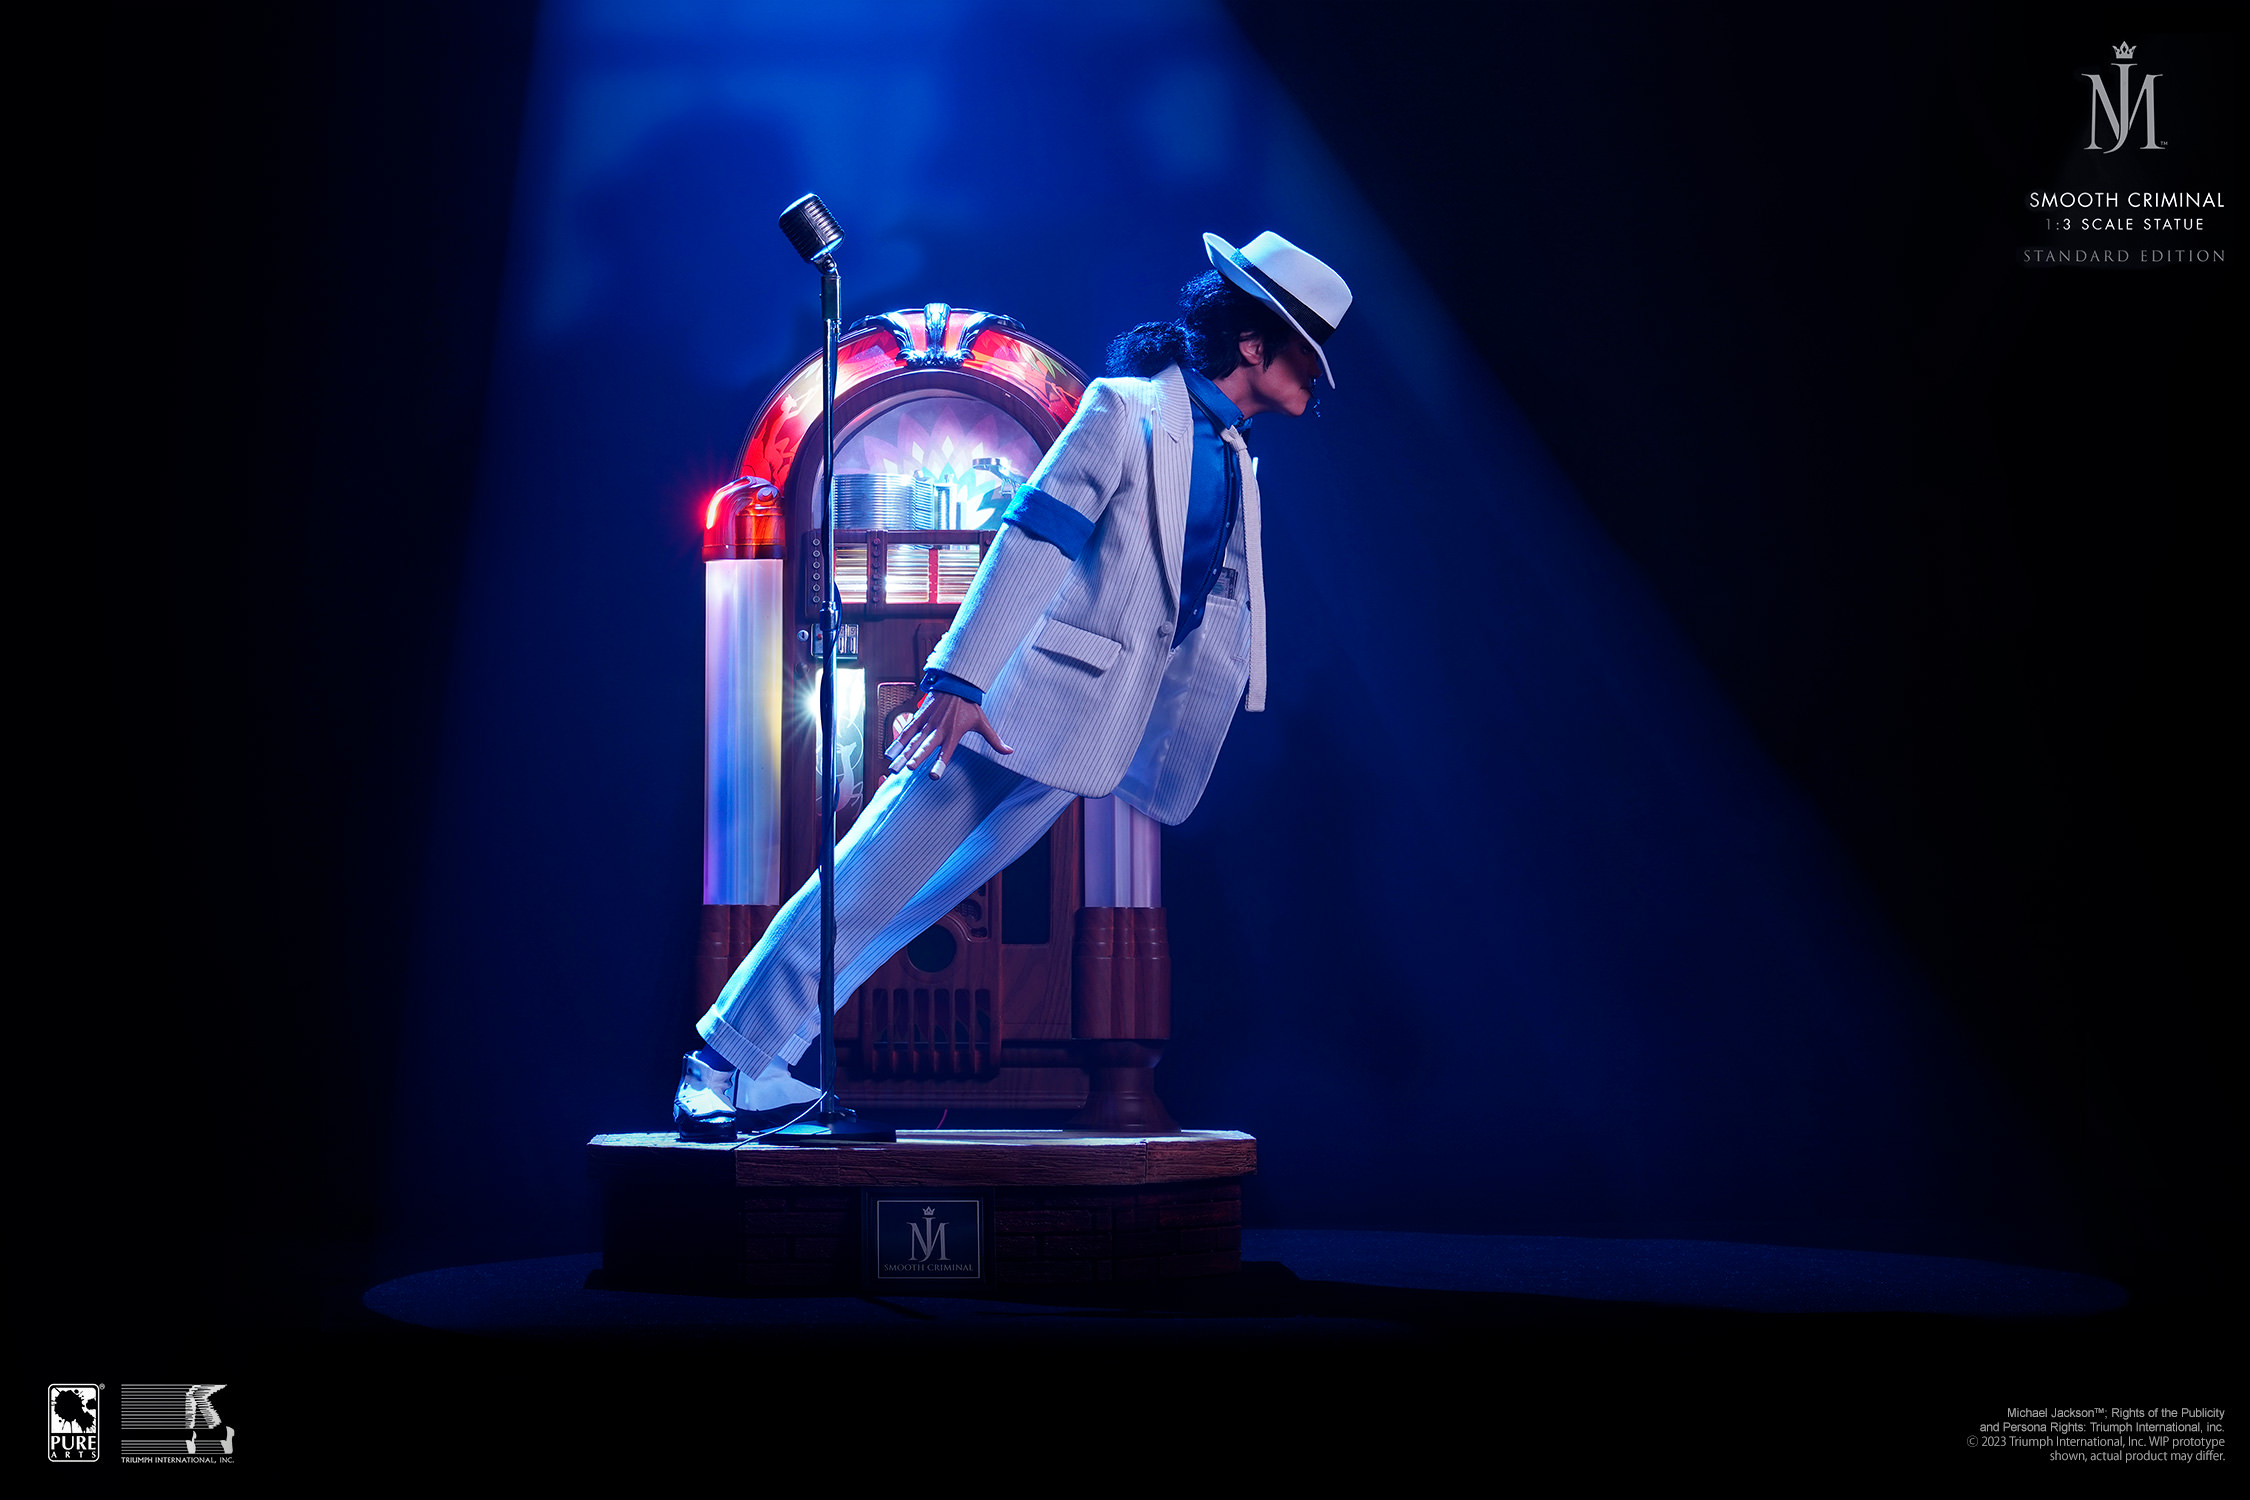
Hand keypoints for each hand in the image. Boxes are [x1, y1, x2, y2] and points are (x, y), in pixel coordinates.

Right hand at [887, 691, 1012, 776]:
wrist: (956, 682)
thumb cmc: (970, 705)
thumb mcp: (983, 722)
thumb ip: (994, 740)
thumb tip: (1010, 751)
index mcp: (953, 734)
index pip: (945, 753)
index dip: (939, 765)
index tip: (932, 777)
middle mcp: (938, 730)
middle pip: (925, 747)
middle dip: (916, 758)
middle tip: (907, 769)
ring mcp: (927, 723)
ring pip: (912, 741)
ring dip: (903, 754)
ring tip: (893, 767)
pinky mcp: (919, 716)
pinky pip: (907, 730)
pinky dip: (898, 741)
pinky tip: (890, 753)